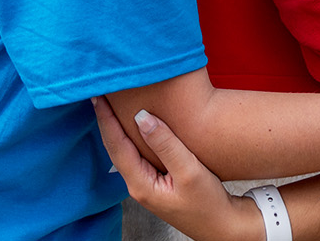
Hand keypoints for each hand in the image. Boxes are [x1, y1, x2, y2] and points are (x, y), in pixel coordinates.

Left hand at [93, 98, 263, 240]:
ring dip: (118, 127)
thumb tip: (142, 117)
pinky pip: (137, 154)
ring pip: (125, 151)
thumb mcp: (189, 171)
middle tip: (100, 94)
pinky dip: (132, 136)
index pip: (116, 145)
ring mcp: (146, 184)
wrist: (221, 226)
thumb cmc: (207, 204)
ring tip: (112, 105)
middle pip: (115, 147)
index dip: (106, 119)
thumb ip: (165, 144)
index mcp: (140, 184)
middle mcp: (138, 184)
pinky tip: (135, 126)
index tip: (97, 95)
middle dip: (107, 121)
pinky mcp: (156, 181)